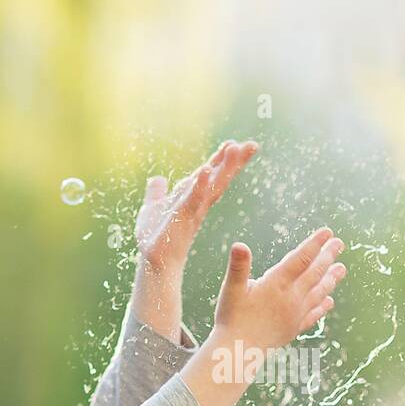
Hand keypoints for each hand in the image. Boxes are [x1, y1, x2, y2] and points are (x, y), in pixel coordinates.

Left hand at [135, 139, 258, 270]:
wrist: (152, 261)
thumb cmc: (156, 237)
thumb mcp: (154, 207)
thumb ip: (157, 193)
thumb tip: (157, 179)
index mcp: (194, 199)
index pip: (212, 176)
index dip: (222, 160)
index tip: (235, 143)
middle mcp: (198, 204)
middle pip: (220, 179)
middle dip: (234, 162)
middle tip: (252, 145)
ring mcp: (192, 211)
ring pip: (212, 186)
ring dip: (224, 167)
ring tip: (235, 148)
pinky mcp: (182, 218)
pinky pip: (193, 199)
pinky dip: (200, 185)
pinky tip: (207, 170)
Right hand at [177, 227, 348, 405]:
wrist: (238, 352)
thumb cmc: (232, 318)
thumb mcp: (231, 289)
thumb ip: (238, 266)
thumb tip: (239, 245)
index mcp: (277, 284)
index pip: (301, 258)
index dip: (315, 244)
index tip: (328, 232)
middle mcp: (291, 297)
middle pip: (315, 273)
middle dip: (328, 256)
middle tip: (339, 243)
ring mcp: (295, 314)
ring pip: (318, 292)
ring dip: (331, 279)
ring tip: (342, 268)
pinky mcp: (294, 328)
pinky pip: (313, 315)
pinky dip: (322, 306)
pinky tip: (329, 301)